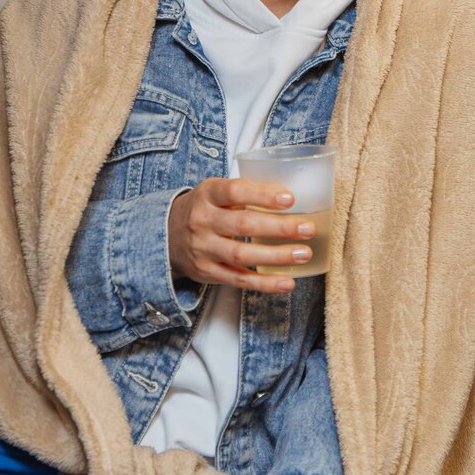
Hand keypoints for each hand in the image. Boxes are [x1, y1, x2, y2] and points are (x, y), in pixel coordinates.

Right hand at [168, 177, 315, 293]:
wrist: (166, 234)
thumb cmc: (205, 209)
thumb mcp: (217, 191)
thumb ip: (246, 192)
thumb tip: (291, 197)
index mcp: (208, 194)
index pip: (235, 191)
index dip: (263, 195)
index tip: (290, 198)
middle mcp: (202, 221)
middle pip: (243, 224)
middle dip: (279, 228)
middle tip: (308, 228)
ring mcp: (203, 248)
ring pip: (242, 255)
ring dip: (277, 256)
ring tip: (304, 254)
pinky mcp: (207, 272)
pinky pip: (239, 280)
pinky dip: (265, 283)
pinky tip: (287, 282)